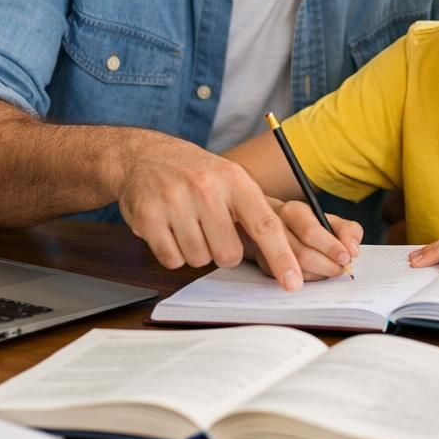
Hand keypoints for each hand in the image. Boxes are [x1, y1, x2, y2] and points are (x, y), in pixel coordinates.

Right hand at [112, 133, 325, 288]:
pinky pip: (172, 261)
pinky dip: (174, 253)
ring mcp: (175, 202)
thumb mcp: (232, 179)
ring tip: (189, 224)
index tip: (293, 283)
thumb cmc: (198, 174)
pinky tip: (171, 229)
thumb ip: (257, 213)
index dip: (281, 257)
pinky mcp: (148, 218)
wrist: (145, 156)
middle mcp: (205, 188)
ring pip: (199, 260)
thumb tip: (288, 258)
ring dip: (197, 251)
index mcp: (234, 179)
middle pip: (228, 254)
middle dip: (223, 252)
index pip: (265, 225)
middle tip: (213, 230)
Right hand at [245, 200, 363, 281]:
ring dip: (318, 274)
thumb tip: (352, 250)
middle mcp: (276, 227)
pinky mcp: (261, 264)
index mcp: (294, 211)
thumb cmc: (305, 225)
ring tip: (328, 270)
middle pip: (302, 254)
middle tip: (340, 269)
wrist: (269, 225)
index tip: (346, 257)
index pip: (311, 231)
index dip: (331, 247)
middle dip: (327, 266)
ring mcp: (264, 247)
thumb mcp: (328, 220)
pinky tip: (312, 274)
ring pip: (294, 269)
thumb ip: (347, 230)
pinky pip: (285, 279)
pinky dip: (305, 279)